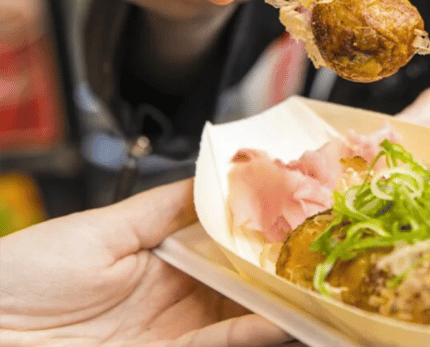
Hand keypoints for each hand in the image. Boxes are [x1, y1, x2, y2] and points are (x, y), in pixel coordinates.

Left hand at [0, 180, 292, 346]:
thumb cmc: (26, 273)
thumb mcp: (102, 228)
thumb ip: (163, 207)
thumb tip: (215, 176)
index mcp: (164, 255)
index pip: (228, 243)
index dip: (264, 232)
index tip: (298, 215)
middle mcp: (178, 294)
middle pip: (244, 283)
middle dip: (283, 272)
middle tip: (322, 254)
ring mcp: (175, 330)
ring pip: (242, 317)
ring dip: (280, 306)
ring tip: (317, 289)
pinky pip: (220, 344)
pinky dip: (253, 334)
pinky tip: (280, 319)